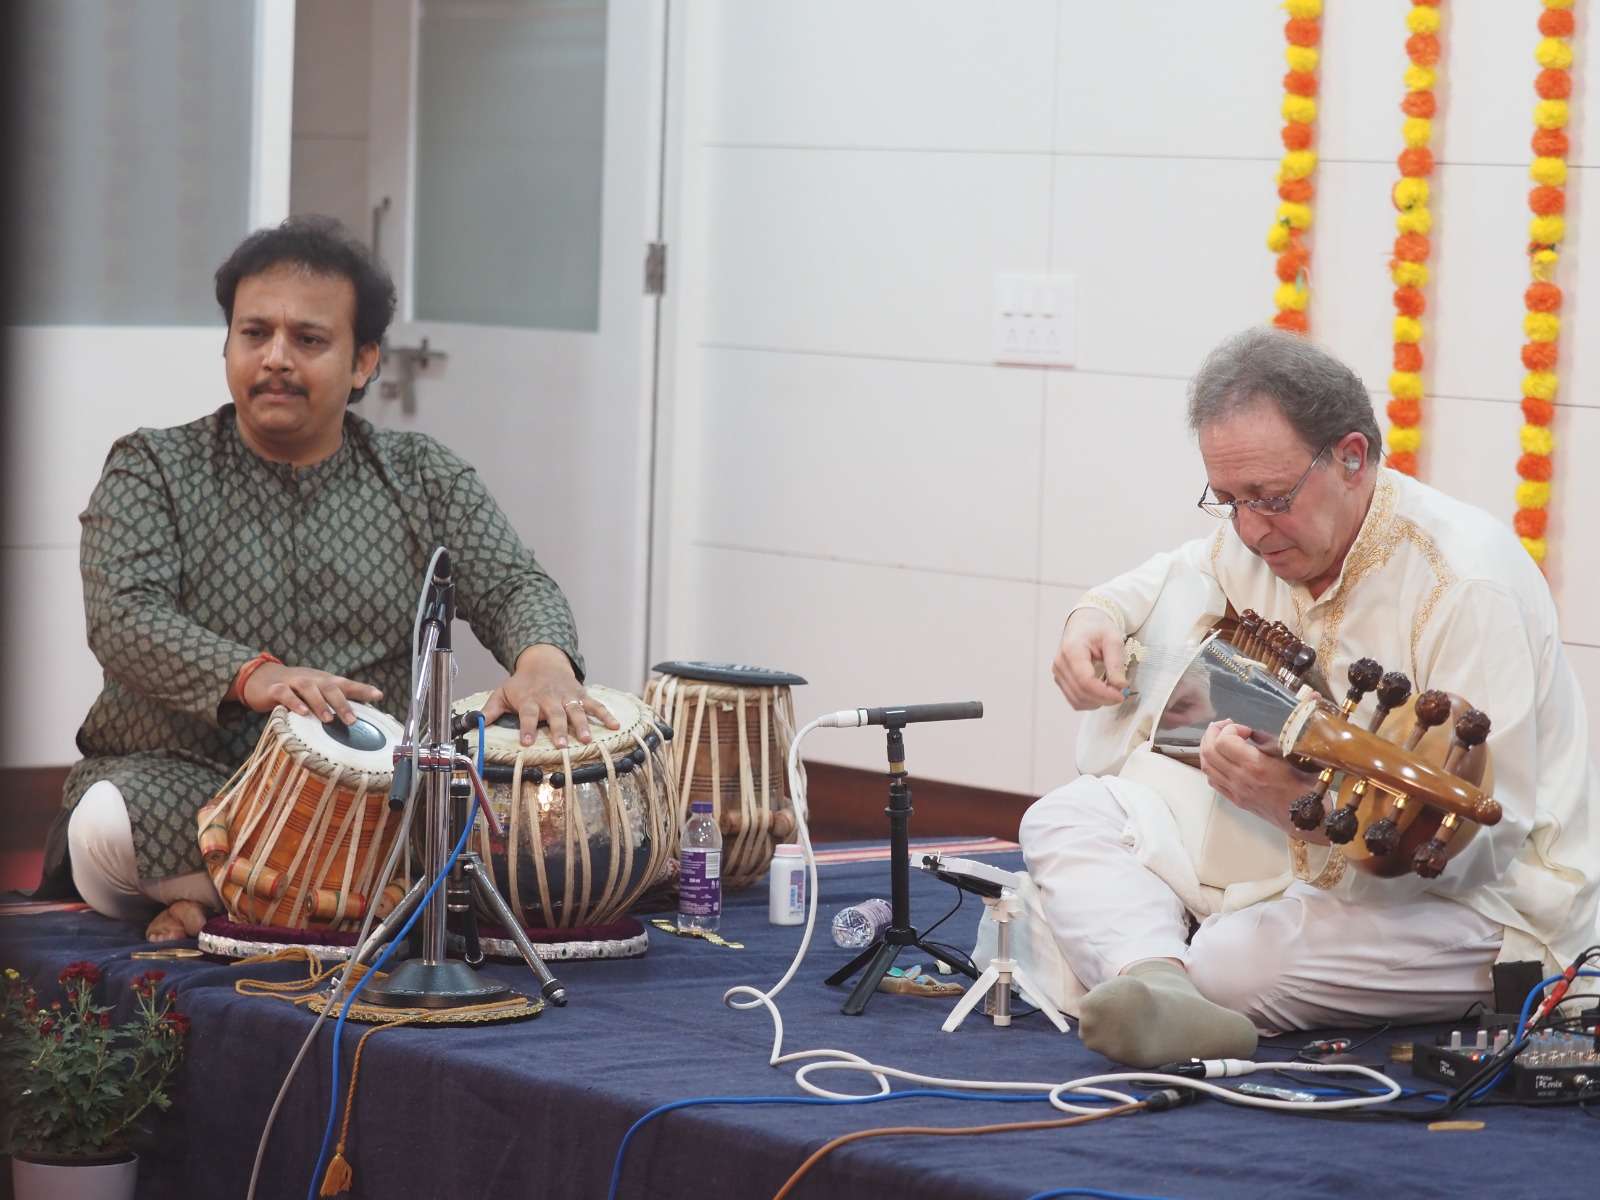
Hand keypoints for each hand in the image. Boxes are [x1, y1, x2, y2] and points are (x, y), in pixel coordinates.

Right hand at [242, 664, 382, 723]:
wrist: (261, 677)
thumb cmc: (296, 689)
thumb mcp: (316, 692)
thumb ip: (332, 703)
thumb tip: (357, 719)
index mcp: (325, 681)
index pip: (347, 684)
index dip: (363, 689)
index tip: (379, 696)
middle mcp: (312, 679)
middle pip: (330, 686)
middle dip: (342, 703)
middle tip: (352, 720)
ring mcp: (293, 682)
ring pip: (309, 688)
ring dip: (320, 703)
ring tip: (328, 719)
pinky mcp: (274, 689)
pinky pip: (285, 694)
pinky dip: (293, 702)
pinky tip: (301, 713)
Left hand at [479, 643, 619, 748]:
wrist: (543, 660)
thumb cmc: (522, 683)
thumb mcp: (503, 693)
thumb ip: (490, 710)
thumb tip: (472, 724)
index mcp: (530, 699)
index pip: (528, 714)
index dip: (527, 728)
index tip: (526, 742)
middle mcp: (550, 698)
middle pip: (555, 714)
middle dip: (559, 729)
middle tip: (562, 744)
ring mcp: (567, 696)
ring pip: (576, 710)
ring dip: (582, 724)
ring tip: (587, 739)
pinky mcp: (581, 694)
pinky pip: (595, 704)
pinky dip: (606, 714)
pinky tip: (615, 725)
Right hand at [1053, 608, 1128, 709]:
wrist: (1084, 623)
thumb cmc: (1097, 628)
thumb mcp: (1113, 639)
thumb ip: (1116, 663)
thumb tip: (1120, 686)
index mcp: (1071, 650)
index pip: (1085, 681)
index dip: (1104, 693)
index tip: (1121, 695)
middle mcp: (1060, 664)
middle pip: (1081, 693)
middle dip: (1104, 699)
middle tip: (1122, 695)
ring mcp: (1058, 673)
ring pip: (1077, 700)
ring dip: (1097, 702)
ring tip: (1112, 692)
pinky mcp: (1060, 680)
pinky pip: (1075, 700)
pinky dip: (1090, 701)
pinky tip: (1101, 692)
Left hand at [1198, 719, 1323, 840]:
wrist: (1307, 819)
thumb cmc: (1305, 786)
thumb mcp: (1292, 756)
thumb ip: (1268, 742)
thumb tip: (1251, 733)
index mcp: (1255, 766)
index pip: (1224, 741)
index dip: (1231, 728)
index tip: (1247, 730)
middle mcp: (1240, 779)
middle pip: (1209, 751)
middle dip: (1213, 732)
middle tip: (1225, 725)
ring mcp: (1235, 791)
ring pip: (1206, 766)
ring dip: (1208, 747)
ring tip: (1219, 738)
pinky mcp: (1235, 800)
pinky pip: (1213, 780)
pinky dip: (1211, 765)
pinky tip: (1221, 758)